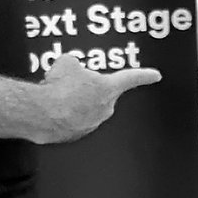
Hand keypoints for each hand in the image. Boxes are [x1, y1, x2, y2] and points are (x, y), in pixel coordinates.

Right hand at [31, 55, 160, 143]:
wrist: (41, 114)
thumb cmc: (58, 88)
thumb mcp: (67, 63)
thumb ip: (76, 63)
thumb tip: (71, 66)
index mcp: (108, 88)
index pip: (132, 78)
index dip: (145, 75)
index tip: (156, 75)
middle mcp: (105, 108)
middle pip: (101, 92)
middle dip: (87, 87)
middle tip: (70, 83)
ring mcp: (91, 123)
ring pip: (84, 106)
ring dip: (72, 101)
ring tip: (57, 95)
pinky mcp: (76, 134)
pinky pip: (71, 119)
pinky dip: (63, 114)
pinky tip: (52, 107)